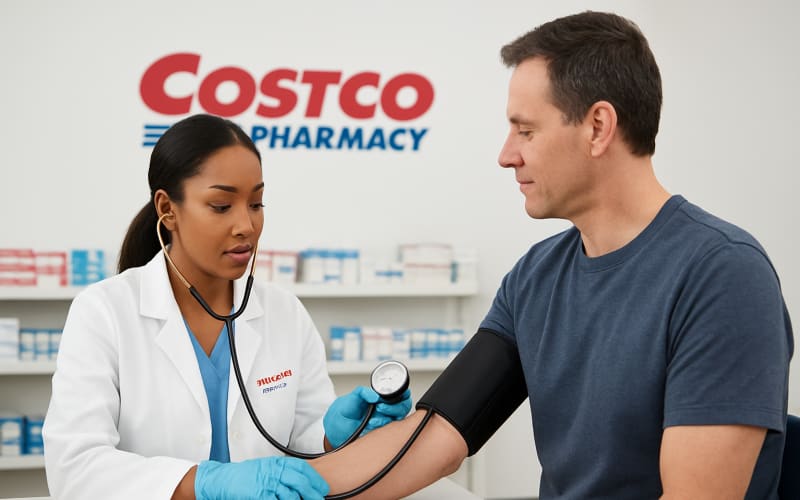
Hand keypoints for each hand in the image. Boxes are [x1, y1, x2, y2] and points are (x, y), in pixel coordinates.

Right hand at [194, 456, 328, 499]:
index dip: (315, 478)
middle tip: (320, 499)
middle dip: (312, 492)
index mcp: (276, 463)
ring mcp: (266, 483)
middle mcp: (273, 471)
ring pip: (290, 495)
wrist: (221, 479)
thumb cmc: (243, 476)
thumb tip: (300, 481)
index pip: (302, 468)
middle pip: (300, 481)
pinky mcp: (259, 494)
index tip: (323, 487)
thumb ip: (281, 471)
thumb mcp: (265, 467)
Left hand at [323, 386, 411, 447]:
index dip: (401, 393)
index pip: (401, 393)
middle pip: (404, 406)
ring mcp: (385, 421)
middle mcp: (387, 409)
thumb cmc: (346, 410)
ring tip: (372, 419)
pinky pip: (390, 432)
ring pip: (398, 420)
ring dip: (386, 419)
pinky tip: (370, 426)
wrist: (336, 427)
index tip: (387, 397)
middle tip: (380, 408)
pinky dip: (381, 428)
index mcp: (382, 397)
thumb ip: (362, 392)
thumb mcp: (352, 397)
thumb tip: (375, 395)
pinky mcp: (381, 433)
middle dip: (395, 407)